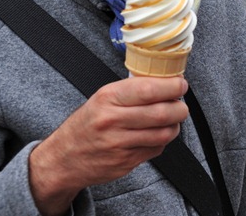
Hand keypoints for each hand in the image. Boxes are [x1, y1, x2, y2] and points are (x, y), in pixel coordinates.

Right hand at [29, 76, 188, 214]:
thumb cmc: (86, 124)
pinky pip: (155, 149)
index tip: (181, 84)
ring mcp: (120, 144)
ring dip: (175, 125)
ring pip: (163, 133)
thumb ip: (131, 90)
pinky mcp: (125, 163)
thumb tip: (165, 82)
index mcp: (108, 98)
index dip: (172, 86)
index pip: (149, 89)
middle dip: (180, 107)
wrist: (63, 158)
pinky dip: (162, 140)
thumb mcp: (102, 98)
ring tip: (173, 119)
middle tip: (181, 104)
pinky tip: (156, 134)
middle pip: (162, 113)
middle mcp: (113, 121)